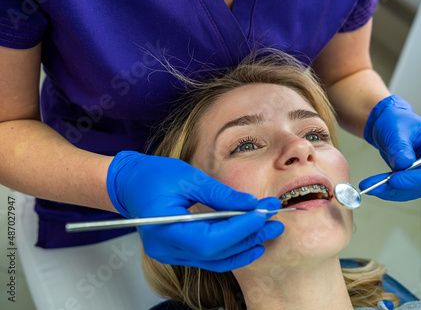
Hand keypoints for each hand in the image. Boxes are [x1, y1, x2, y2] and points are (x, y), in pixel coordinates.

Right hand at [107, 151, 283, 271]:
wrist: (130, 184)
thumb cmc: (154, 175)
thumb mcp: (188, 177)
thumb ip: (220, 194)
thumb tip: (251, 204)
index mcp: (164, 227)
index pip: (209, 239)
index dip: (240, 229)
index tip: (262, 214)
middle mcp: (166, 248)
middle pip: (215, 252)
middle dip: (249, 237)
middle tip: (274, 223)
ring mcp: (170, 254)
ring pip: (215, 259)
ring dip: (244, 246)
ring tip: (269, 230)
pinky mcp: (177, 252)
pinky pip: (208, 258)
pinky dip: (231, 251)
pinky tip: (251, 242)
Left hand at [360, 95, 420, 200]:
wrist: (391, 127)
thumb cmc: (397, 122)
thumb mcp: (396, 129)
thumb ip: (400, 146)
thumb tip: (403, 165)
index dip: (420, 179)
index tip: (394, 180)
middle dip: (401, 187)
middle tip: (375, 185)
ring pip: (415, 191)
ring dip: (391, 191)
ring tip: (368, 185)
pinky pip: (407, 191)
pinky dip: (389, 191)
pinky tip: (373, 187)